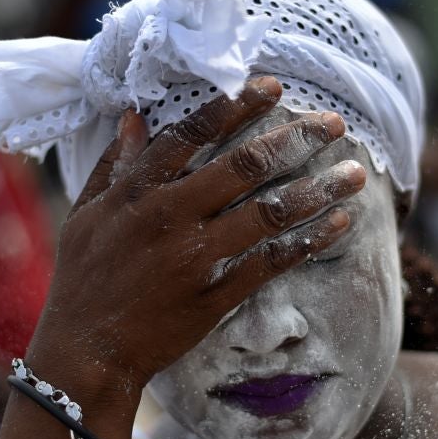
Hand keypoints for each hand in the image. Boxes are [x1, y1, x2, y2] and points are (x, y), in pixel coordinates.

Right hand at [25, 77, 364, 402]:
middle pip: (245, 166)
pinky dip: (308, 242)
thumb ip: (115, 164)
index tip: (273, 86)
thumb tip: (132, 116)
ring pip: (269, 213)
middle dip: (295, 138)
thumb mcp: (86, 213)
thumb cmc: (82, 280)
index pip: (193, 134)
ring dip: (318, 189)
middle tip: (333, 123)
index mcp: (137, 191)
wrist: (85, 352)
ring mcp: (196, 258)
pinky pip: (271, 263)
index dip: (236, 106)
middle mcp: (170, 216)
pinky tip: (339, 223)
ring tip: (355, 174)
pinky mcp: (214, 296)